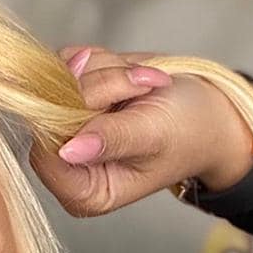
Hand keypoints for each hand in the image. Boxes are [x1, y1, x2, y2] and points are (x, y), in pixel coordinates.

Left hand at [27, 45, 252, 217]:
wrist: (207, 111)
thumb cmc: (188, 132)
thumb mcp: (153, 136)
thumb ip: (111, 140)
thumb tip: (69, 150)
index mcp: (86, 192)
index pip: (45, 155)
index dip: (68, 118)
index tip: (107, 99)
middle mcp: (68, 163)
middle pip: (50, 111)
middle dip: (99, 88)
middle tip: (143, 87)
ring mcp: (66, 127)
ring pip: (59, 80)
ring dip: (105, 70)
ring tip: (143, 85)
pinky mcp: (70, 96)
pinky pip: (66, 61)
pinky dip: (101, 59)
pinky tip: (129, 75)